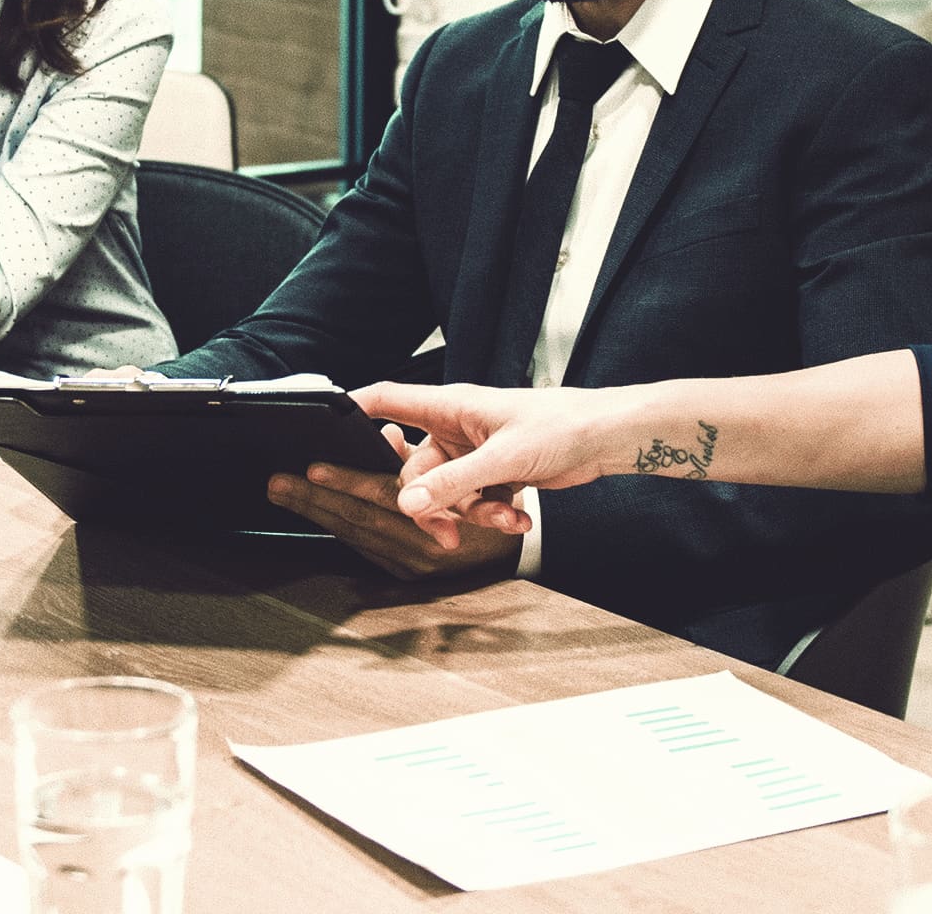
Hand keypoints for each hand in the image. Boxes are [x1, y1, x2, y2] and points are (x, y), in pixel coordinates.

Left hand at [270, 453, 520, 581]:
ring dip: (318, 513)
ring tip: (285, 494)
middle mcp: (419, 552)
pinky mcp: (406, 574)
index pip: (378, 499)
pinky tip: (317, 514)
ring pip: (355, 535)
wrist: (534, 547)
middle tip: (277, 484)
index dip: (343, 482)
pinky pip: (365, 547)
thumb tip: (381, 433)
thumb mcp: (478, 473)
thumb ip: (426, 458)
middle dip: (314, 500)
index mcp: (435, 526)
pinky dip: (340, 528)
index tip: (309, 468)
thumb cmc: (504, 500)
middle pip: (356, 521)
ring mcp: (411, 566)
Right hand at [352, 382, 648, 549]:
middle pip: (414, 471)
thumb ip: (453, 483)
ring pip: (447, 494)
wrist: (605, 440)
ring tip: (505, 519)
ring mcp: (474, 453)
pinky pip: (474, 502)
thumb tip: (407, 504)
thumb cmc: (561, 427)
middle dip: (432, 505)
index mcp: (450, 406)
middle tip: (447, 531)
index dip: (354, 411)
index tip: (327, 433)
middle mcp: (455, 429)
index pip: (387, 399)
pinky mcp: (493, 474)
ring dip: (472, 515)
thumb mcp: (502, 459)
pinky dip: (494, 516)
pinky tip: (519, 518)